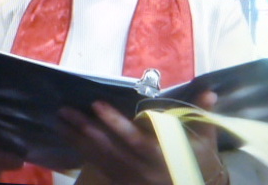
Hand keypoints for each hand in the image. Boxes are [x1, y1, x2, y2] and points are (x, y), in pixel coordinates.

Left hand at [59, 91, 228, 184]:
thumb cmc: (198, 162)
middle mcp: (140, 169)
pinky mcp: (122, 182)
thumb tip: (209, 91)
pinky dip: (82, 151)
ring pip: (98, 158)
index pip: (133, 138)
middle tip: (64, 110)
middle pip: (107, 148)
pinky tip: (68, 138)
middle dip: (84, 129)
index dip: (114, 122)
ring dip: (77, 139)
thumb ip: (202, 115)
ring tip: (59, 121)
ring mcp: (128, 178)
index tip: (96, 103)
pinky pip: (98, 166)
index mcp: (159, 156)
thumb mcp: (205, 140)